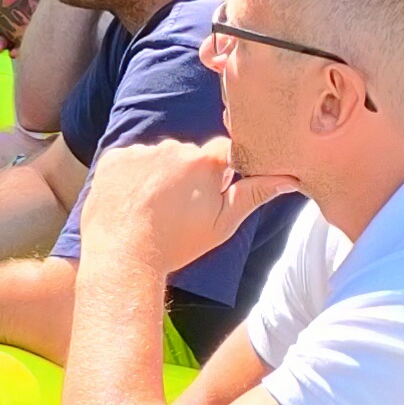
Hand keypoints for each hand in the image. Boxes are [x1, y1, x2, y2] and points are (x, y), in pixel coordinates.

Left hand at [77, 134, 288, 274]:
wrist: (124, 257)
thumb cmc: (177, 244)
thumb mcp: (223, 224)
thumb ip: (255, 195)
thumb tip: (289, 178)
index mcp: (204, 162)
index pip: (225, 150)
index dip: (222, 169)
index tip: (214, 188)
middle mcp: (173, 148)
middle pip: (189, 155)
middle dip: (188, 174)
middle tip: (179, 207)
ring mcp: (141, 152)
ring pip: (158, 157)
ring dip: (159, 174)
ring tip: (152, 207)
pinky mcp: (114, 158)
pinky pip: (130, 160)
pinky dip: (132, 176)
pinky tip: (132, 201)